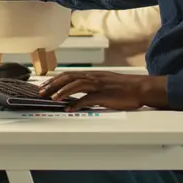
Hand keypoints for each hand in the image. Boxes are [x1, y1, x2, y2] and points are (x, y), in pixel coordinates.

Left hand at [37, 71, 168, 110]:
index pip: (69, 75)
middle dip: (53, 84)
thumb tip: (77, 92)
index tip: (44, 85)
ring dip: (62, 91)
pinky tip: (69, 108)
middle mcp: (93, 78)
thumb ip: (91, 85)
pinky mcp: (104, 95)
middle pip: (68, 78)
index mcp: (92, 75)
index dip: (55, 80)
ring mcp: (98, 86)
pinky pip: (87, 99)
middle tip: (41, 91)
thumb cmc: (124, 87)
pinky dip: (77, 103)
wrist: (140, 88)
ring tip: (52, 98)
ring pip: (76, 85)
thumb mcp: (104, 83)